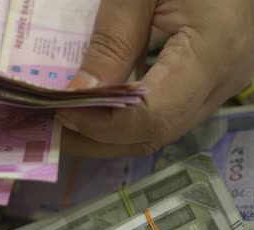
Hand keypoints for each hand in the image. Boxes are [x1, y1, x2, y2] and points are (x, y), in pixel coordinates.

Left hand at [58, 0, 253, 156]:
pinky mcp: (213, 78)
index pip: (152, 116)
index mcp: (213, 51)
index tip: (60, 113)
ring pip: (163, 129)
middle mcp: (225, 79)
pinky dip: (130, 117)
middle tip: (55, 129)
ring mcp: (223, 82)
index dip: (102, 125)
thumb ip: (112, 41)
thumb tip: (78, 93)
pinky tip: (100, 109)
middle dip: (100, 137)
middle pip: (156, 132)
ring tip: (70, 123)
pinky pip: (169, 111)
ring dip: (112, 133)